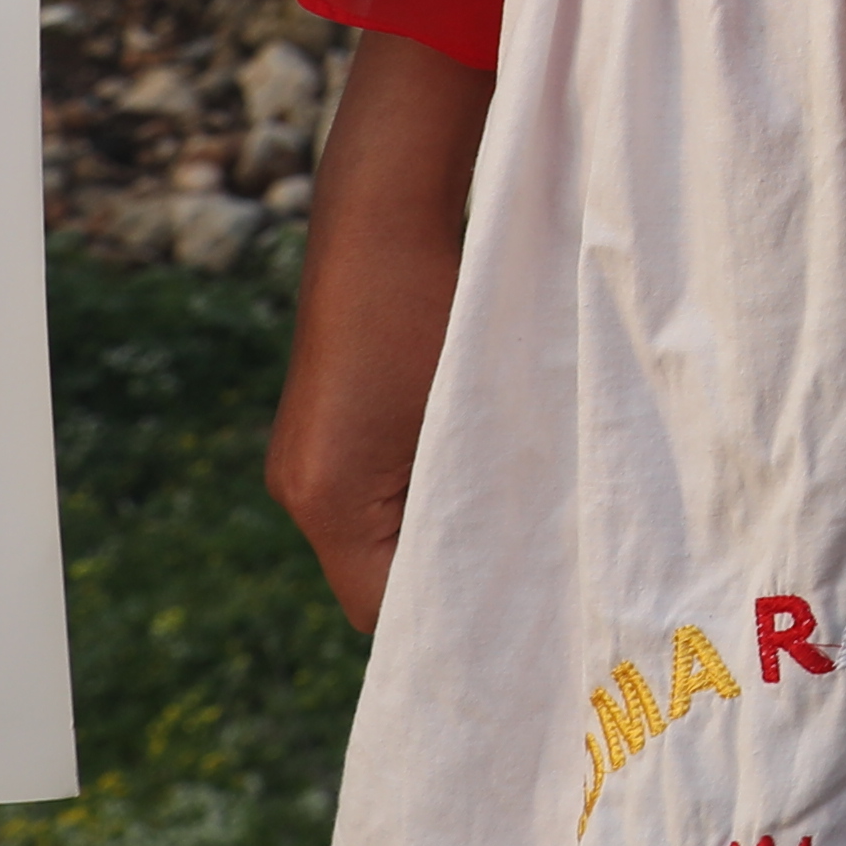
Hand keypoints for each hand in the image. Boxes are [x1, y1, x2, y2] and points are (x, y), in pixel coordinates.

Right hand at [270, 32, 489, 632]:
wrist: (385, 215)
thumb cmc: (430, 305)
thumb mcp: (466, 416)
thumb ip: (477, 504)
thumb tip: (517, 578)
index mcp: (326, 500)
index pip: (383, 613)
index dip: (451, 627)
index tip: (524, 629)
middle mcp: (304, 491)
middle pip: (381, 581)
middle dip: (456, 583)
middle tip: (541, 590)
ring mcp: (311, 461)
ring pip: (387, 535)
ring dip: (451, 533)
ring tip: (529, 531)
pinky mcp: (331, 431)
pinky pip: (383, 493)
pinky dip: (434, 494)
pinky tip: (497, 475)